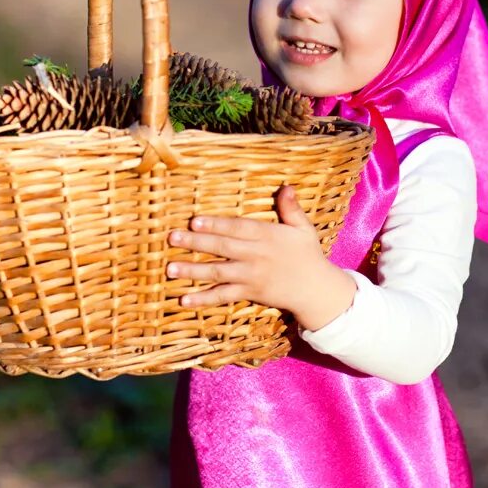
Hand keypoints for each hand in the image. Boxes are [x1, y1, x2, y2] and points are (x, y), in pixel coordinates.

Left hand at [166, 185, 356, 329]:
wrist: (316, 290)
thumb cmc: (308, 255)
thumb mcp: (303, 228)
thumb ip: (291, 208)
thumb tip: (286, 187)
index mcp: (267, 236)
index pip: (237, 228)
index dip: (216, 224)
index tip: (194, 220)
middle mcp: (256, 256)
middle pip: (222, 248)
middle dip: (196, 242)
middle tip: (172, 237)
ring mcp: (251, 277)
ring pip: (218, 273)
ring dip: (193, 271)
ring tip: (170, 268)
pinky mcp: (249, 294)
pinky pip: (224, 296)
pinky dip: (204, 299)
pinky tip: (184, 300)